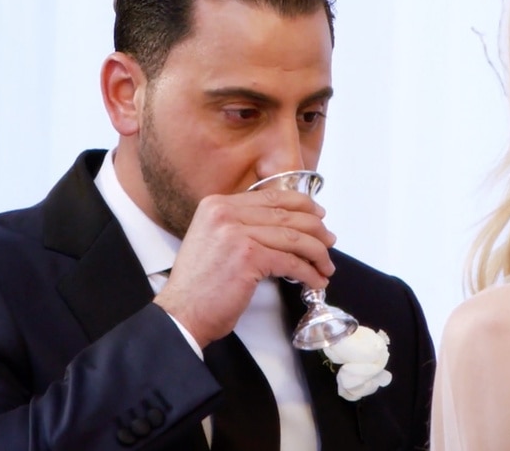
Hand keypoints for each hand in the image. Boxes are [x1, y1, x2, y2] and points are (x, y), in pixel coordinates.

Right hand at [153, 188, 336, 347]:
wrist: (181, 313)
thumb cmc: (199, 286)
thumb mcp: (213, 240)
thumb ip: (240, 226)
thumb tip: (281, 225)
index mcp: (216, 205)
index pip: (270, 196)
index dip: (301, 205)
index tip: (317, 215)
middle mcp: (225, 213)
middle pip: (286, 214)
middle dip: (315, 229)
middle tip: (328, 241)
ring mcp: (236, 233)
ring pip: (293, 237)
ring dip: (316, 253)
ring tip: (325, 266)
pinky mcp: (248, 257)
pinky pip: (290, 261)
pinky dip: (308, 273)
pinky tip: (314, 281)